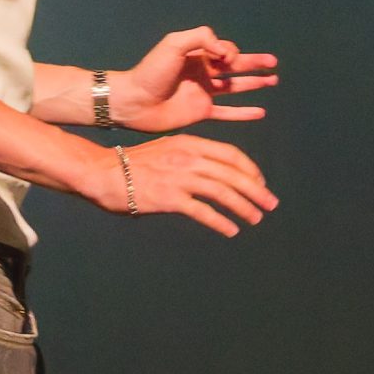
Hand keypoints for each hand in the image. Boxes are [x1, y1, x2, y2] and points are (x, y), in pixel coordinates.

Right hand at [82, 133, 278, 235]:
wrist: (103, 172)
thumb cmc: (134, 164)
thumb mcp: (167, 148)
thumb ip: (191, 155)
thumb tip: (214, 171)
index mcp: (191, 143)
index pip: (231, 155)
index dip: (250, 170)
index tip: (260, 183)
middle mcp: (189, 158)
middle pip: (233, 174)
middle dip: (256, 190)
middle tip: (270, 204)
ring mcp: (180, 177)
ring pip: (223, 192)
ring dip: (243, 207)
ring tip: (255, 219)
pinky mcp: (170, 198)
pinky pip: (203, 211)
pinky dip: (220, 222)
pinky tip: (231, 230)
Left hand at [116, 26, 278, 131]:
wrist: (134, 101)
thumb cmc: (151, 71)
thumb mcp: (174, 44)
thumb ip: (202, 38)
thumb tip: (226, 51)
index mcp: (197, 55)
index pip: (224, 49)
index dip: (231, 51)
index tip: (223, 57)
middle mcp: (202, 73)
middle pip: (235, 66)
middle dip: (255, 63)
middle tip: (273, 62)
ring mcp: (203, 94)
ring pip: (235, 87)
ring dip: (255, 83)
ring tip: (273, 80)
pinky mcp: (201, 113)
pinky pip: (228, 113)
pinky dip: (244, 113)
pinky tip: (260, 112)